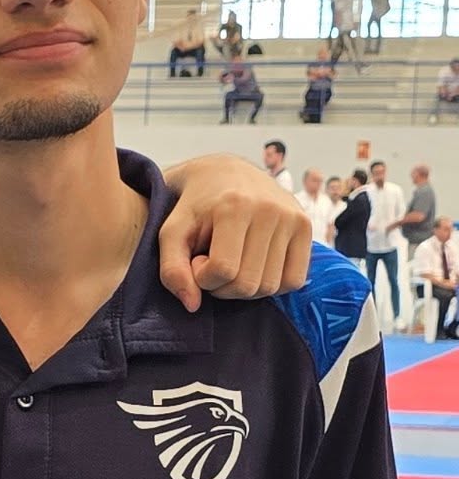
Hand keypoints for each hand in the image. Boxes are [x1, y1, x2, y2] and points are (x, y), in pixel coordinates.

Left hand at [159, 156, 310, 311]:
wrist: (223, 172)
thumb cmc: (193, 207)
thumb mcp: (171, 233)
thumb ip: (172, 270)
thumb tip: (193, 306)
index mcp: (234, 206)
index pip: (223, 270)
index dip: (203, 277)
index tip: (197, 260)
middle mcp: (269, 209)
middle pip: (248, 284)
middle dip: (223, 287)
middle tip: (213, 264)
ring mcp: (292, 217)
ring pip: (270, 286)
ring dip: (245, 287)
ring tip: (232, 262)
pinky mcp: (305, 225)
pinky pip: (293, 280)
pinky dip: (271, 284)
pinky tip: (254, 266)